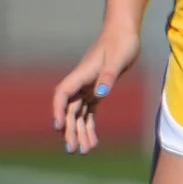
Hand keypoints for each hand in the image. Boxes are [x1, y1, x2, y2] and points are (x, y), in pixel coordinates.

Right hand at [52, 26, 141, 154]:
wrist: (125, 32)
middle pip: (70, 109)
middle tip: (72, 149)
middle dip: (69, 130)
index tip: (58, 126)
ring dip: (79, 132)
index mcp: (82, 74)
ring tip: (83, 151)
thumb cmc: (121, 42)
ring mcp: (88, 87)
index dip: (58, 110)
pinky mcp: (97, 90)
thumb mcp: (118, 58)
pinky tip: (92, 141)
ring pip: (79, 114)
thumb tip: (100, 94)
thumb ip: (108, 76)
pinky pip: (89, 112)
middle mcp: (81, 82)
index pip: (63, 93)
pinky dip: (89, 126)